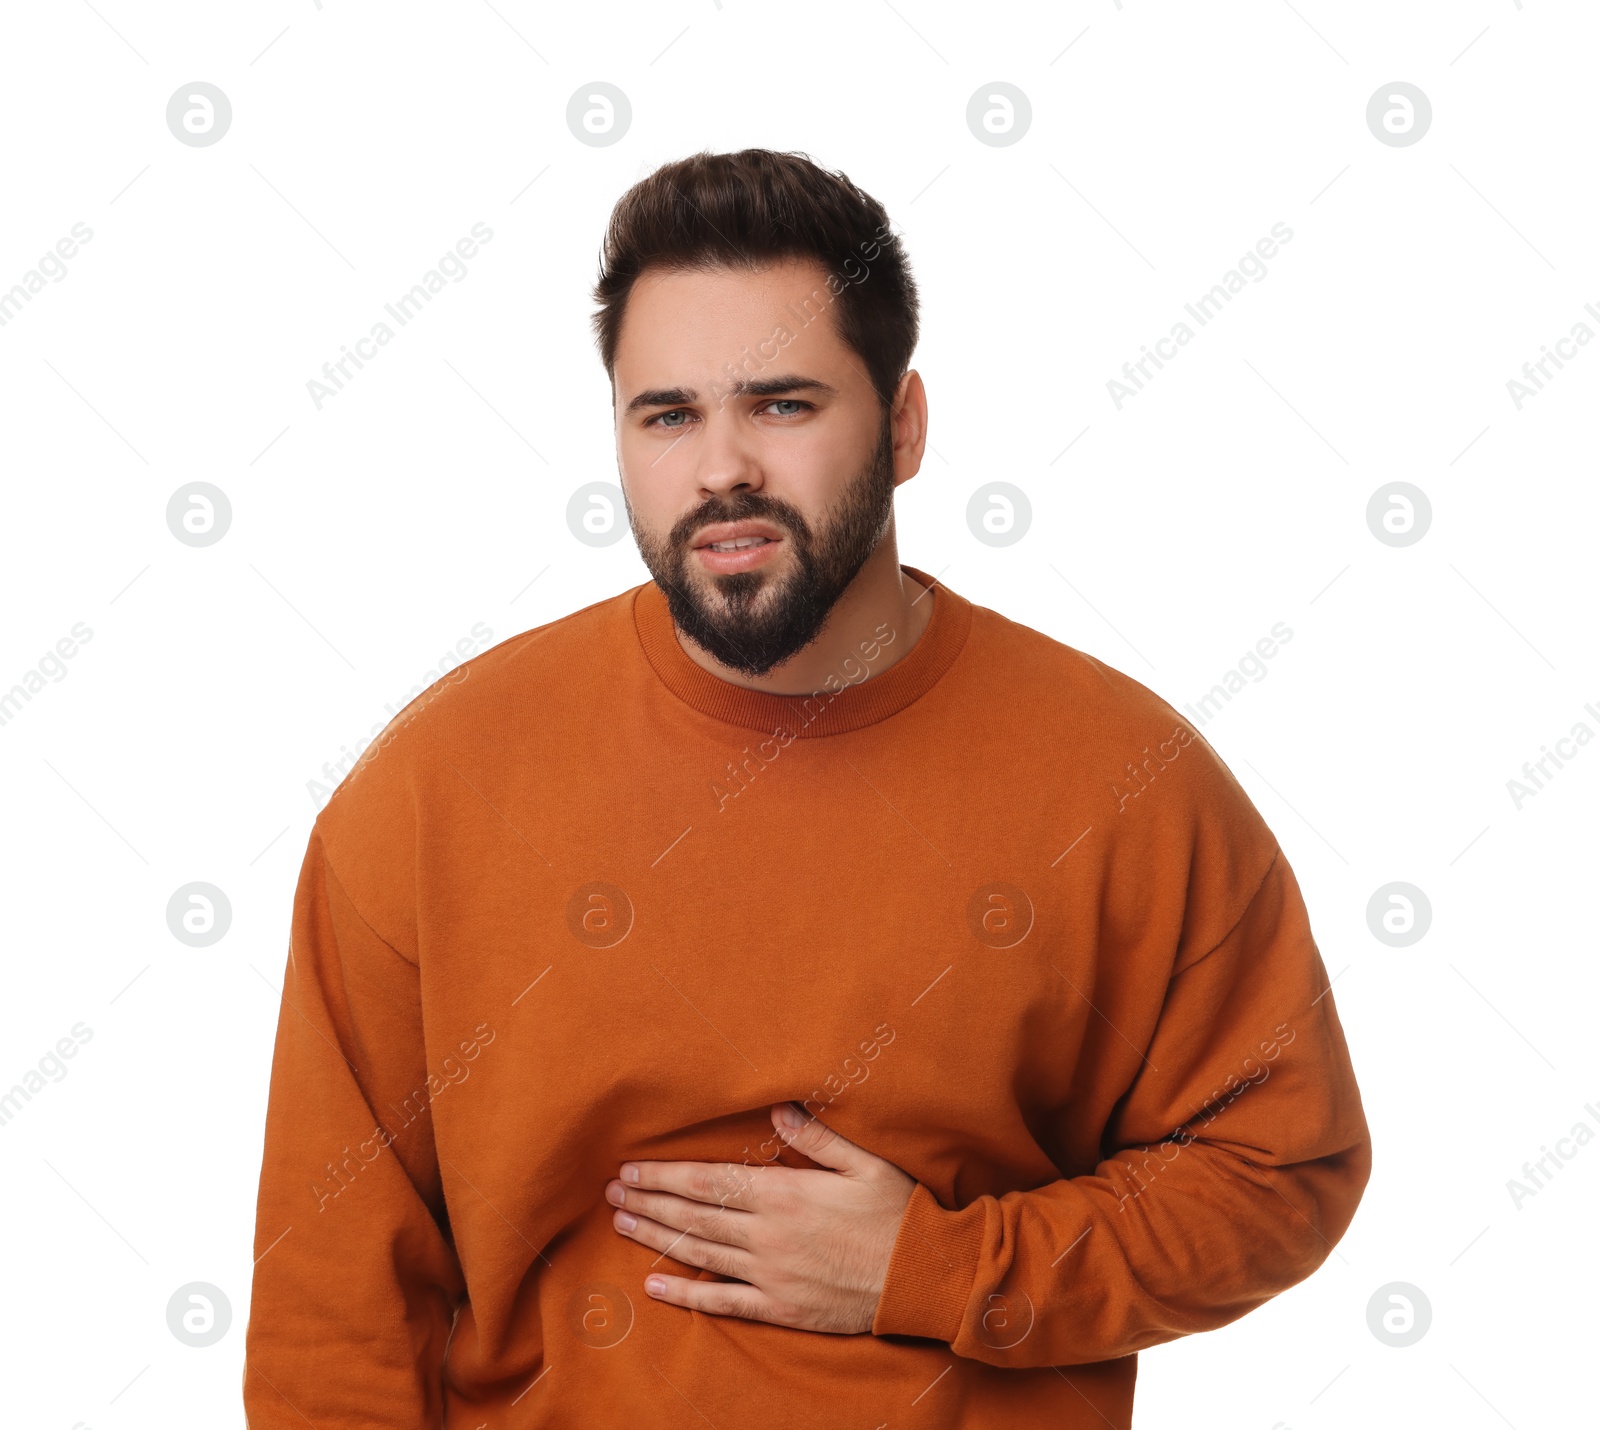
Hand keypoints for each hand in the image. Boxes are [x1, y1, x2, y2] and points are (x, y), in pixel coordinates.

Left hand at [605, 1101, 916, 1333]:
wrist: (922, 1276)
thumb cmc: (897, 1213)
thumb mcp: (864, 1162)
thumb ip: (817, 1136)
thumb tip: (779, 1107)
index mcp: (785, 1194)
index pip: (710, 1181)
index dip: (667, 1175)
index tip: (633, 1168)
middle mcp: (768, 1234)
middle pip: (695, 1215)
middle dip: (650, 1200)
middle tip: (612, 1193)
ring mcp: (770, 1275)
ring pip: (700, 1253)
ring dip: (657, 1237)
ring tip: (623, 1223)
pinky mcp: (779, 1308)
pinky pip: (723, 1302)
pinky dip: (685, 1294)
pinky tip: (655, 1287)